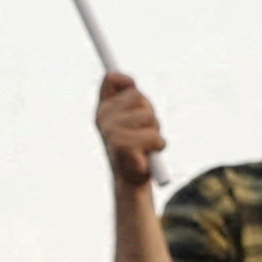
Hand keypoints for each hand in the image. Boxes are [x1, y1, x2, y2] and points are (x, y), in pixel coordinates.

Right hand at [94, 74, 165, 193]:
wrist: (130, 182)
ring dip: (155, 133)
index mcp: (103, 110)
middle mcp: (103, 119)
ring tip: (145, 146)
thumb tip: (131, 82)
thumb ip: (130, 102)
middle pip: (138, 95)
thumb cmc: (135, 149)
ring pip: (150, 117)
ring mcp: (112, 132)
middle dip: (150, 113)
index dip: (125, 79)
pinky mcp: (123, 147)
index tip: (133, 84)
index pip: (111, 79)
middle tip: (144, 131)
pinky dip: (158, 147)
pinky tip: (146, 158)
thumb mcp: (133, 121)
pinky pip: (155, 138)